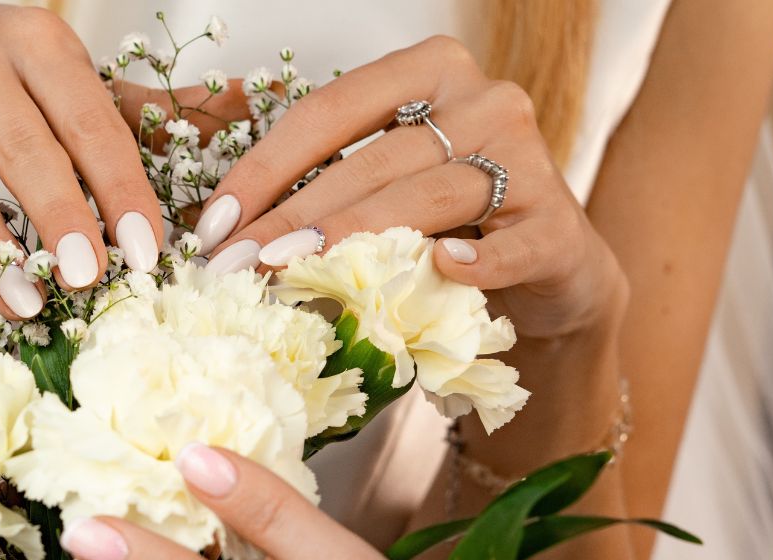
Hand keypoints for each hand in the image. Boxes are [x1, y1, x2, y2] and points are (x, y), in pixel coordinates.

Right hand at [0, 0, 160, 317]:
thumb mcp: (48, 69)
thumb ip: (130, 103)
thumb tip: (235, 104)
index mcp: (35, 41)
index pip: (92, 122)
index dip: (123, 192)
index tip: (151, 253)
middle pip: (26, 148)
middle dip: (62, 220)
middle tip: (91, 281)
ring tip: (26, 304)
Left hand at [199, 36, 627, 339]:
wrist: (551, 270)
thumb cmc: (450, 222)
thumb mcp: (383, 185)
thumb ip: (326, 185)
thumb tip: (227, 232)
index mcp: (429, 73)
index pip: (328, 111)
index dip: (263, 168)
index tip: (213, 225)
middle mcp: (483, 101)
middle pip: (368, 159)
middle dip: (292, 216)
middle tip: (236, 264)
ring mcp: (528, 160)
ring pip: (426, 197)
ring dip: (352, 238)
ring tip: (292, 273)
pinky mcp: (558, 226)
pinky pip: (509, 247)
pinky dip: (474, 263)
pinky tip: (438, 270)